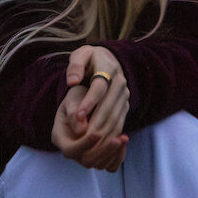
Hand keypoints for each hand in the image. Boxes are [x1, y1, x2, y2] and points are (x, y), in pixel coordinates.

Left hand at [50, 45, 129, 170]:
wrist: (108, 59)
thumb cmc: (89, 58)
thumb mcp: (80, 55)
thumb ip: (75, 66)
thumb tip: (72, 82)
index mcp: (109, 67)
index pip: (99, 87)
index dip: (89, 102)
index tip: (78, 115)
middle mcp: (120, 82)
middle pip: (109, 105)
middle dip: (96, 121)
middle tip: (82, 135)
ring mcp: (124, 94)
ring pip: (116, 116)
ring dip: (104, 130)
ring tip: (89, 142)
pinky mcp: (125, 105)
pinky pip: (119, 121)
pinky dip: (110, 133)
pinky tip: (100, 143)